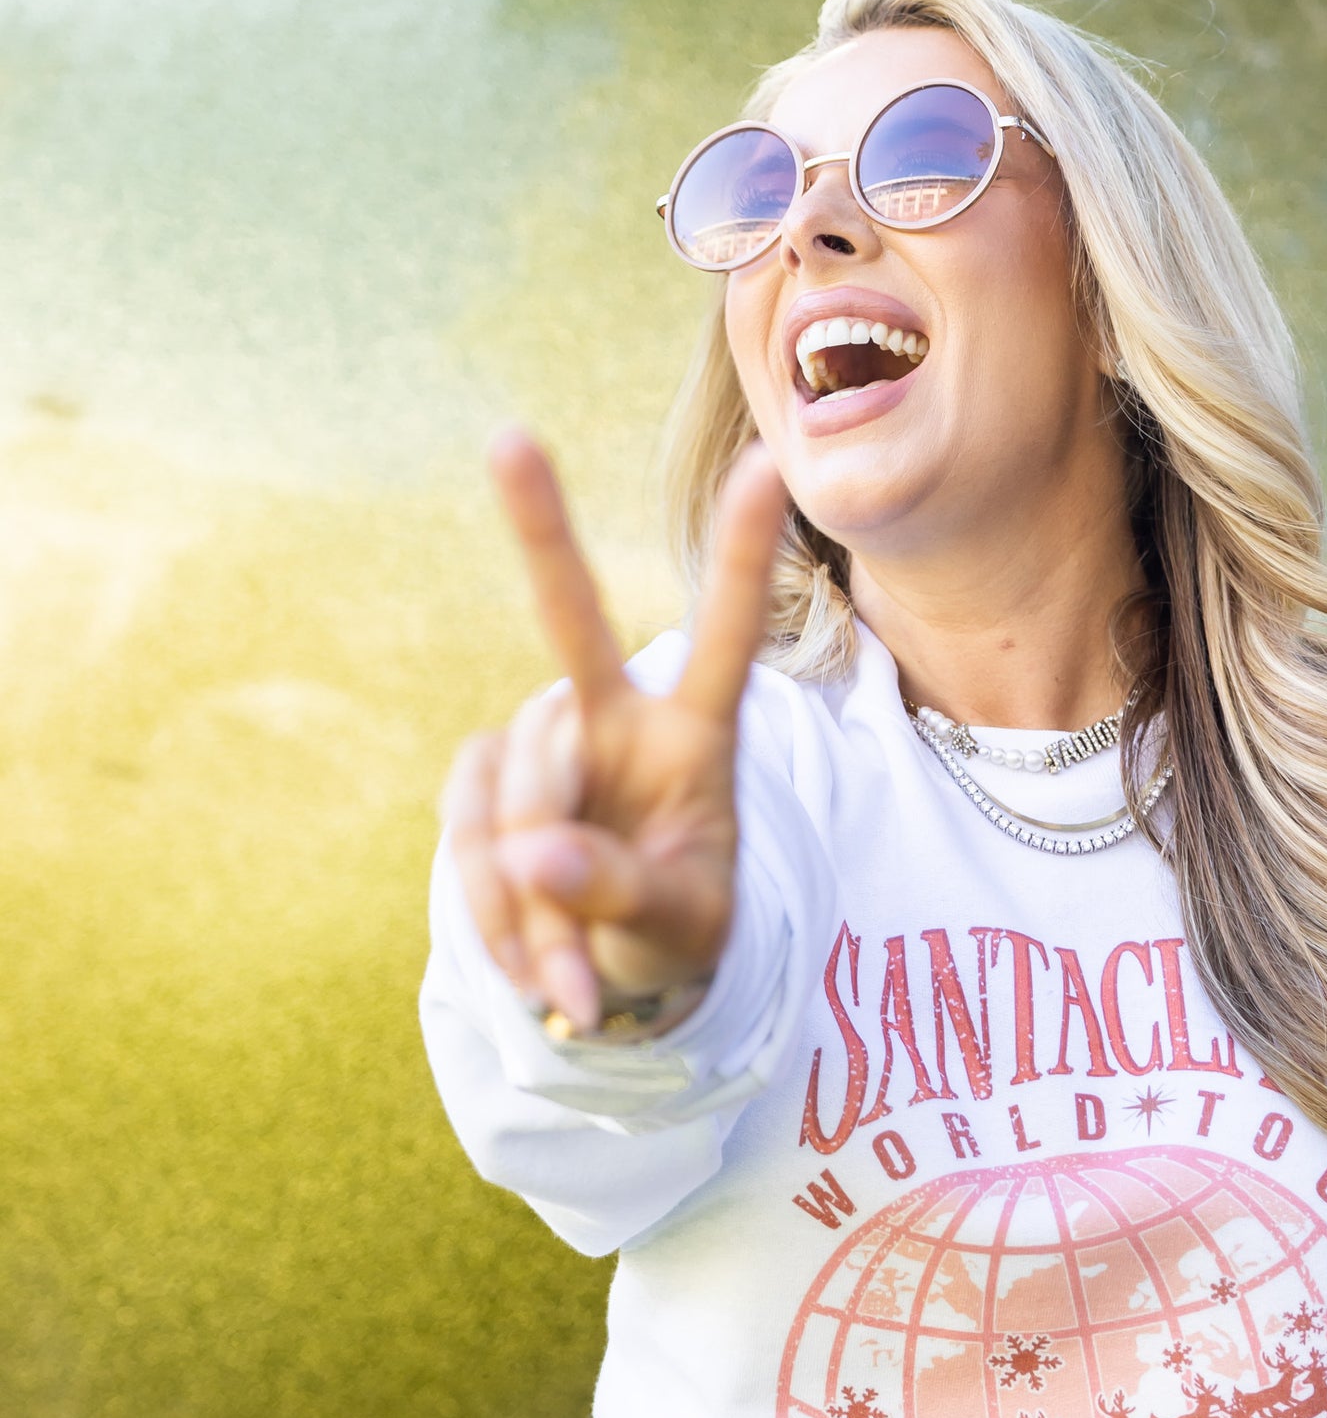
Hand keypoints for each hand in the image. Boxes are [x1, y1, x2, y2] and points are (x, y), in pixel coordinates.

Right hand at [442, 429, 790, 1035]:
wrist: (613, 968)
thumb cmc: (677, 927)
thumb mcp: (682, 925)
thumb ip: (622, 891)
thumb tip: (533, 856)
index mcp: (696, 734)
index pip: (727, 634)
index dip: (741, 555)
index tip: (765, 465)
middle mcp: (614, 716)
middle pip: (571, 617)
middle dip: (540, 522)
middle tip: (509, 437)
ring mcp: (542, 745)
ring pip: (518, 796)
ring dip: (535, 906)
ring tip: (573, 981)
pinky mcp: (483, 783)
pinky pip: (471, 839)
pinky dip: (495, 917)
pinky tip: (531, 970)